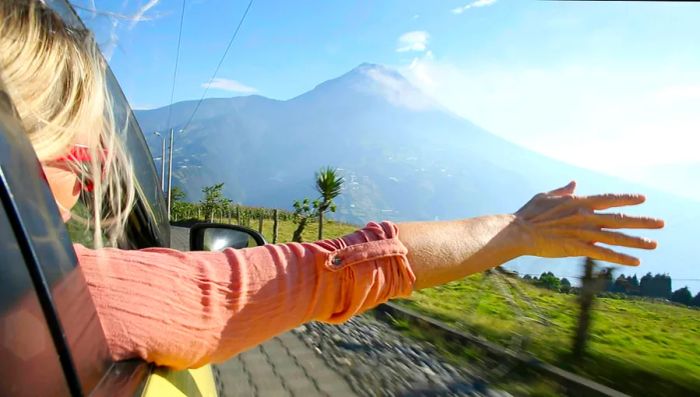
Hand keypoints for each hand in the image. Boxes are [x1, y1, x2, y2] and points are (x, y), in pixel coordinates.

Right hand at [514, 181, 663, 265]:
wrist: (519, 231)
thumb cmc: (529, 213)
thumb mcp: (546, 196)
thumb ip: (563, 191)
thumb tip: (574, 183)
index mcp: (579, 202)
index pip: (609, 199)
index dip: (627, 199)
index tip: (643, 199)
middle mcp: (586, 216)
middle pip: (620, 219)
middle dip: (643, 221)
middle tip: (661, 224)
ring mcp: (583, 232)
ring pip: (617, 237)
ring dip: (637, 241)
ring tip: (654, 243)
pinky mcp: (578, 248)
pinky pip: (604, 254)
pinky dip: (621, 258)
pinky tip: (635, 262)